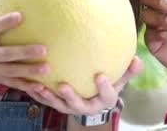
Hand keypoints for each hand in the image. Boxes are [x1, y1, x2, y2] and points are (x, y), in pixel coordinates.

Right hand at [0, 0, 48, 91]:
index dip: (5, 22)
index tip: (20, 15)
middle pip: (6, 54)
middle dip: (24, 53)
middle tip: (44, 49)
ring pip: (13, 71)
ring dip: (30, 71)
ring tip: (48, 68)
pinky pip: (14, 84)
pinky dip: (27, 87)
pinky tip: (43, 88)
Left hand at [27, 57, 142, 114]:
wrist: (95, 101)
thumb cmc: (108, 86)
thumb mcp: (120, 79)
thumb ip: (128, 70)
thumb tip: (138, 59)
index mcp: (104, 99)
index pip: (106, 95)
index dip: (103, 87)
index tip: (99, 76)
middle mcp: (87, 106)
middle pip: (78, 105)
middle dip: (70, 96)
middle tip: (63, 85)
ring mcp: (71, 107)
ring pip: (59, 105)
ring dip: (48, 97)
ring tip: (38, 86)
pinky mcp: (58, 104)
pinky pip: (46, 100)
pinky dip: (37, 94)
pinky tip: (28, 83)